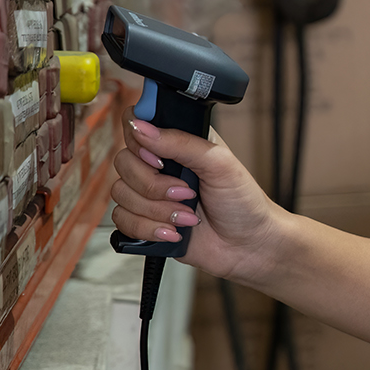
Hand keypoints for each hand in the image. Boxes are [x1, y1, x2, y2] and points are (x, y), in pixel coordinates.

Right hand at [109, 109, 286, 283]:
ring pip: (121, 194)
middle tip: (187, 193)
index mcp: (178, 142)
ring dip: (157, 210)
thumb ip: (182, 143)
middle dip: (154, 185)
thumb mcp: (220, 164)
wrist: (247, 245)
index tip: (160, 160)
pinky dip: (149, 228)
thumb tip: (142, 128)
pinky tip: (174, 232)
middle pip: (123, 162)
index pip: (136, 125)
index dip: (139, 142)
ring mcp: (150, 193)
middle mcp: (160, 164)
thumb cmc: (243, 201)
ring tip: (188, 216)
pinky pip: (122, 220)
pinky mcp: (145, 220)